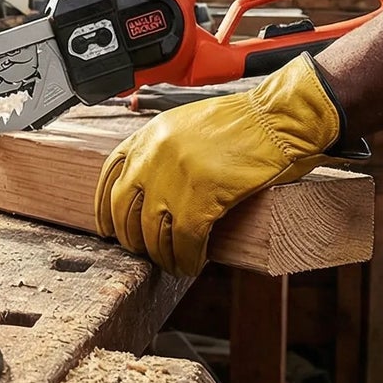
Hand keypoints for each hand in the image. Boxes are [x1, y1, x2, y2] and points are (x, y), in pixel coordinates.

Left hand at [94, 56, 340, 277]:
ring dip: (160, 255)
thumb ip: (163, 150)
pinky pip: (184, 240)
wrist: (278, 117)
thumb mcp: (187, 125)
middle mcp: (154, 155)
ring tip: (170, 263)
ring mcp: (175, 177)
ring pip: (152, 232)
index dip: (105, 208)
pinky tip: (192, 264)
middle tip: (142, 251)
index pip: (109, 175)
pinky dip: (186, 258)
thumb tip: (152, 186)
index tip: (107, 226)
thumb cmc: (243, 122)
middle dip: (132, 238)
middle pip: (125, 210)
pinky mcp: (201, 197)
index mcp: (149, 135)